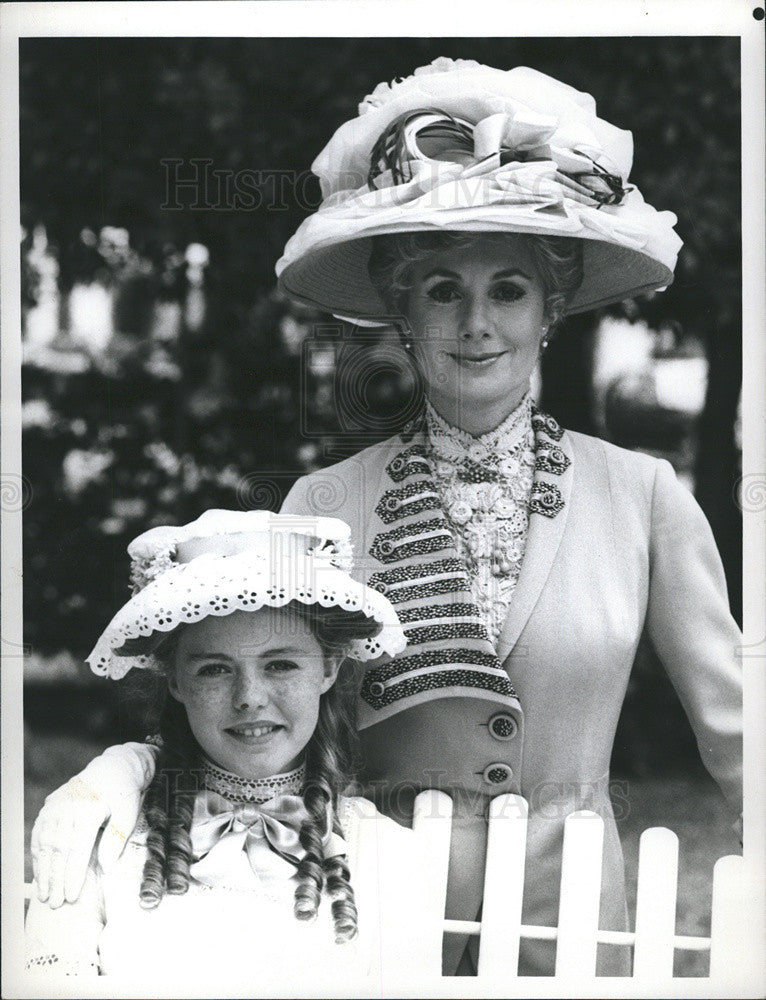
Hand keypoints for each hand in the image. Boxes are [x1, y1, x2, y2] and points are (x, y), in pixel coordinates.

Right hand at [30, 746, 148, 906]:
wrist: (113, 768)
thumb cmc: (123, 793)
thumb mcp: (128, 812)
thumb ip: (116, 839)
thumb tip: (105, 867)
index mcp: (88, 809)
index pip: (77, 849)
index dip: (73, 875)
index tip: (71, 897)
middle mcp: (68, 807)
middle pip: (58, 850)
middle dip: (56, 880)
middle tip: (55, 904)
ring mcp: (55, 805)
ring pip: (45, 844)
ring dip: (43, 871)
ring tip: (44, 894)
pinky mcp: (49, 806)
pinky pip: (40, 834)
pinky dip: (38, 855)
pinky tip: (40, 873)